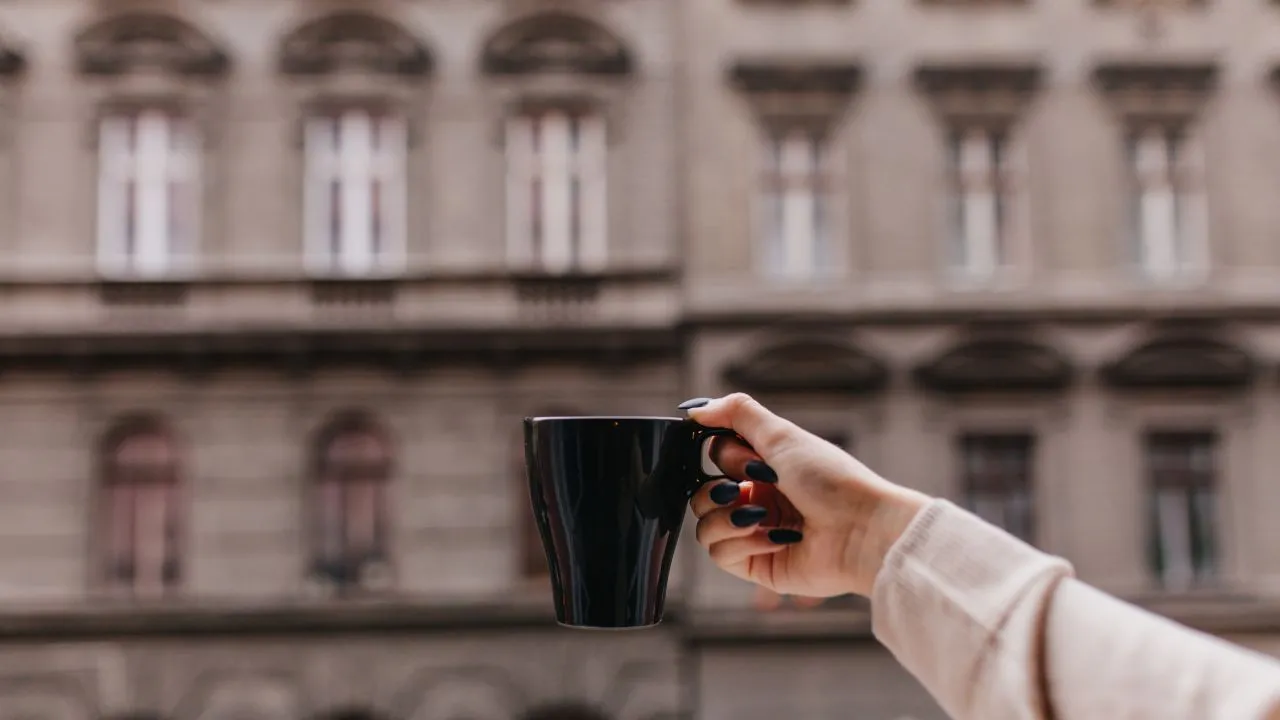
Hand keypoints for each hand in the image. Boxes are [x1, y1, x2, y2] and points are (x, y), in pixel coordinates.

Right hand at [682, 393, 929, 597]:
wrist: (862, 529)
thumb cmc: (831, 479)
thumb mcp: (782, 435)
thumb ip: (736, 413)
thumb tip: (693, 408)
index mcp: (764, 467)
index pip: (715, 459)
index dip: (724, 458)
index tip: (752, 460)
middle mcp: (757, 499)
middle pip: (702, 495)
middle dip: (718, 491)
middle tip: (750, 488)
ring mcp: (756, 533)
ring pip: (704, 527)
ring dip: (728, 519)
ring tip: (761, 517)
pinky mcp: (758, 565)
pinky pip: (720, 554)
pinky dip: (743, 543)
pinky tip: (776, 538)